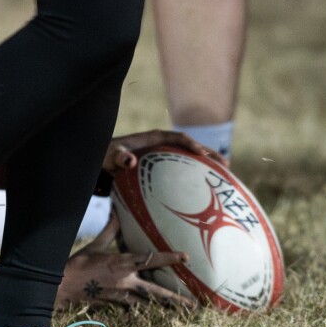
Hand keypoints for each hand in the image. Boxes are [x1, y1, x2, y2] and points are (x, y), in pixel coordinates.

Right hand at [56, 215, 196, 309]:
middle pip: (156, 291)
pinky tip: (151, 316)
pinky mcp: (114, 303)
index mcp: (122, 263)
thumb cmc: (79, 263)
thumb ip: (110, 230)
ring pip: (147, 303)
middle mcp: (125, 280)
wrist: (64, 285)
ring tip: (180, 313)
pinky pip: (132, 308)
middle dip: (176, 298)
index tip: (186, 257)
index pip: (151, 259)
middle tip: (195, 305)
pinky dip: (141, 311)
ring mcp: (121, 294)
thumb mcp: (95, 245)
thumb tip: (116, 211)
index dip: (169, 257)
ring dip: (164, 307)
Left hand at [103, 129, 226, 174]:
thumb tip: (130, 161)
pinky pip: (182, 169)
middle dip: (208, 154)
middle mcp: (161, 145)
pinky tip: (204, 188)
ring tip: (224, 176)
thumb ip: (118, 158)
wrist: (100, 163)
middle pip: (190, 146)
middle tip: (225, 165)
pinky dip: (194, 175)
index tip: (203, 156)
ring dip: (206, 165)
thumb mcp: (109, 157)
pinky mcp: (162, 168)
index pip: (178, 138)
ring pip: (189, 158)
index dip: (192, 145)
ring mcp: (163, 156)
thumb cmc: (104, 158)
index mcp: (153, 139)